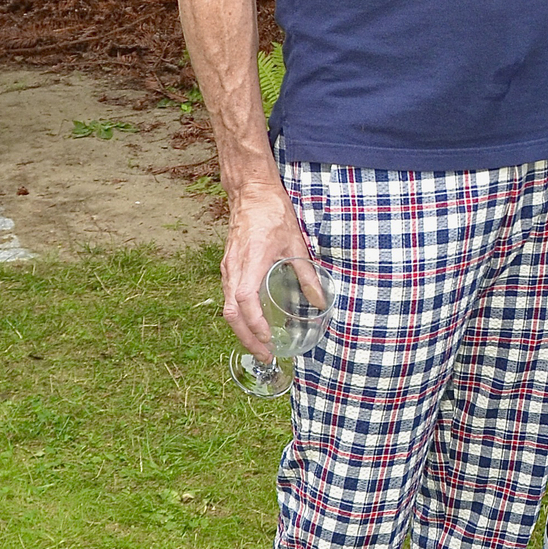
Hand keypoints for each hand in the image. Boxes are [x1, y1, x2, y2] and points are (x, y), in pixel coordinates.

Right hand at [221, 179, 313, 360]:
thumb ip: (307, 274)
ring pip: (227, 307)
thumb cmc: (273, 214)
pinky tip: (253, 324)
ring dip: (242, 330)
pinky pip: (227, 298)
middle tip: (265, 355)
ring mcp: (227, 268)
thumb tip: (320, 301)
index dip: (254, 323)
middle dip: (246, 337)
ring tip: (260, 345)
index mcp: (252, 261)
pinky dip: (239, 316)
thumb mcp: (296, 243)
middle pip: (231, 312)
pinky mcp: (227, 267)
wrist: (251, 193)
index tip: (267, 338)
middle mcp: (234, 268)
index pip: (244, 300)